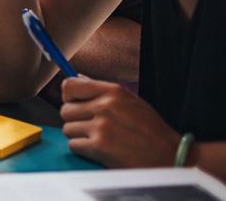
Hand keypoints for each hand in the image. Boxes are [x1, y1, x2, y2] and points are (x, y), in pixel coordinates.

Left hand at [60, 76, 179, 167]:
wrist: (170, 157)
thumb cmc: (151, 130)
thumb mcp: (131, 102)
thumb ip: (103, 91)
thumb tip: (78, 78)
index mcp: (113, 92)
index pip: (70, 86)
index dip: (69, 97)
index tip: (75, 104)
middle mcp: (105, 106)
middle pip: (65, 110)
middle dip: (75, 120)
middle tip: (91, 127)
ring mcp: (102, 126)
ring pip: (67, 129)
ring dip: (79, 136)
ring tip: (100, 139)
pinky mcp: (99, 146)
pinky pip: (73, 145)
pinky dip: (83, 149)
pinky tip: (99, 150)